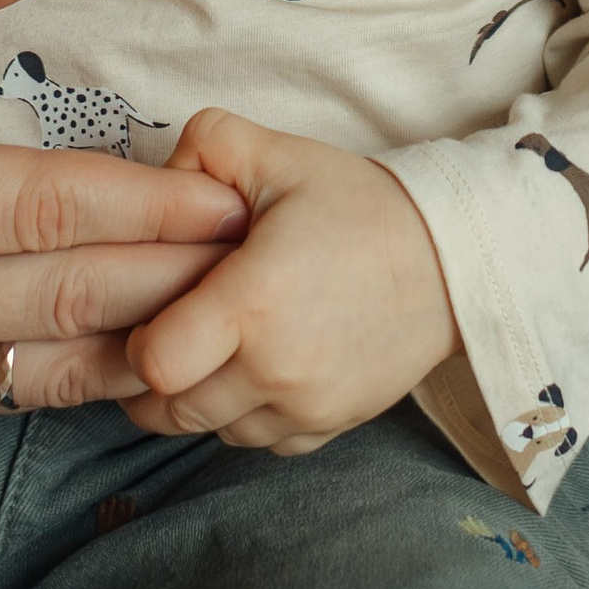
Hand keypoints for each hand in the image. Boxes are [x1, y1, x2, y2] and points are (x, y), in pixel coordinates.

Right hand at [0, 0, 244, 420]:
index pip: (35, 211)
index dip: (146, 204)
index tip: (233, 189)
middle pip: (54, 302)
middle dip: (173, 278)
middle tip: (268, 250)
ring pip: (37, 369)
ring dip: (144, 339)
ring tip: (237, 304)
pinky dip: (80, 376)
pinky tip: (152, 347)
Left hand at [123, 112, 457, 454]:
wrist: (450, 258)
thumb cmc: (361, 205)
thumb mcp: (280, 154)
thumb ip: (205, 145)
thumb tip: (158, 177)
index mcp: (253, 303)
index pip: (155, 364)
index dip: (139, 342)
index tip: (154, 313)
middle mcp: (276, 369)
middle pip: (170, 411)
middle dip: (156, 379)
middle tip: (170, 334)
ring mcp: (306, 406)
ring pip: (210, 431)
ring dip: (200, 398)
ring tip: (215, 348)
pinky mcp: (329, 427)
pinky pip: (258, 442)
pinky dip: (246, 414)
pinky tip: (257, 368)